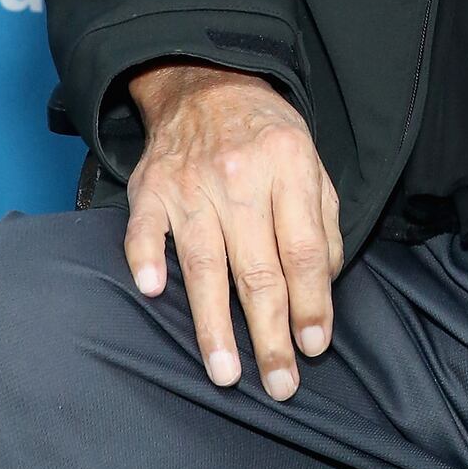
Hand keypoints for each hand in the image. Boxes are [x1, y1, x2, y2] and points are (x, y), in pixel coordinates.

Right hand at [123, 60, 344, 400]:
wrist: (206, 83)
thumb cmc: (267, 136)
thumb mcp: (312, 163)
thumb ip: (323, 223)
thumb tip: (322, 288)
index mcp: (289, 168)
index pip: (303, 250)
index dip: (311, 303)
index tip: (315, 347)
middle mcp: (240, 179)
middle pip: (258, 269)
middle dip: (271, 334)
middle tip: (281, 385)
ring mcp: (190, 185)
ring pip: (204, 264)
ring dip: (213, 324)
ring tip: (225, 373)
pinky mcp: (150, 189)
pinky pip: (144, 230)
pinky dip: (145, 259)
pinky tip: (153, 291)